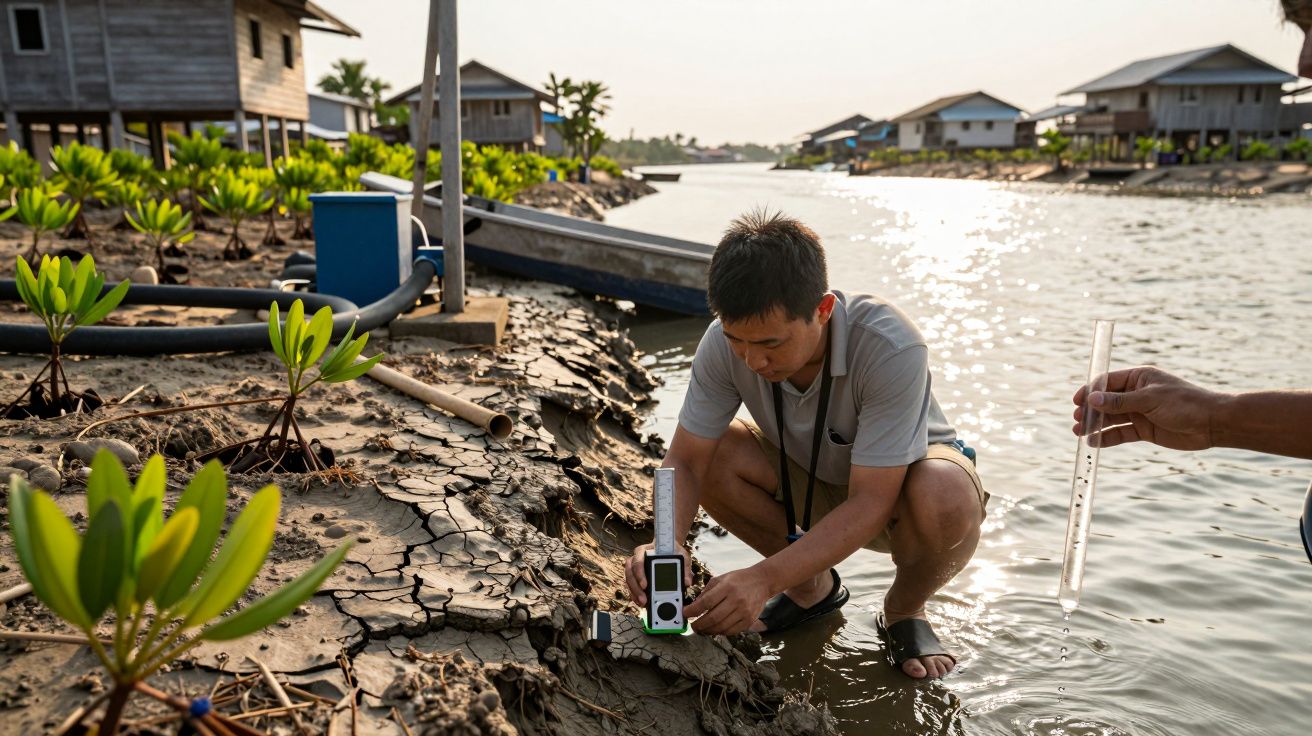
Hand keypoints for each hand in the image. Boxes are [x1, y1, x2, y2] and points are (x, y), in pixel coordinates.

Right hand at [624, 542, 691, 606]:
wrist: (668, 548)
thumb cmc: (672, 551)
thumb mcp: (681, 556)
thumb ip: (684, 567)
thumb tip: (687, 582)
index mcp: (644, 551)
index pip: (638, 561)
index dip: (640, 574)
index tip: (645, 585)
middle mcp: (636, 558)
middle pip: (630, 573)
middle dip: (636, 588)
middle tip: (644, 599)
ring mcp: (634, 568)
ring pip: (629, 581)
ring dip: (635, 593)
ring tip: (643, 603)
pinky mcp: (635, 577)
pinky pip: (631, 586)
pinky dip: (635, 595)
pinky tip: (641, 603)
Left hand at [685, 567, 771, 635]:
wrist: (762, 582)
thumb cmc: (739, 579)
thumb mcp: (721, 579)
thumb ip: (707, 592)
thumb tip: (694, 606)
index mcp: (727, 587)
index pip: (706, 602)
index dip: (693, 610)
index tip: (685, 614)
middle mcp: (736, 600)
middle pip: (713, 618)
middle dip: (699, 624)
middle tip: (692, 626)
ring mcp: (744, 612)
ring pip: (721, 627)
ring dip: (708, 630)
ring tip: (702, 629)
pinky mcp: (749, 620)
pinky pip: (731, 631)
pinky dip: (720, 632)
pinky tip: (715, 629)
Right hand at [1072, 366, 1219, 450]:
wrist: (1212, 424)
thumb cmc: (1184, 403)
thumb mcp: (1149, 400)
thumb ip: (1119, 402)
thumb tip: (1091, 399)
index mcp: (1139, 378)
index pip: (1107, 382)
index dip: (1090, 391)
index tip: (1077, 401)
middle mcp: (1137, 394)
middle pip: (1106, 402)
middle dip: (1090, 411)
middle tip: (1077, 420)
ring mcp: (1140, 413)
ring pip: (1111, 419)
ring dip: (1095, 425)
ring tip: (1079, 432)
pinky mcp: (1144, 430)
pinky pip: (1121, 433)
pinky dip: (1108, 438)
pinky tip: (1095, 442)